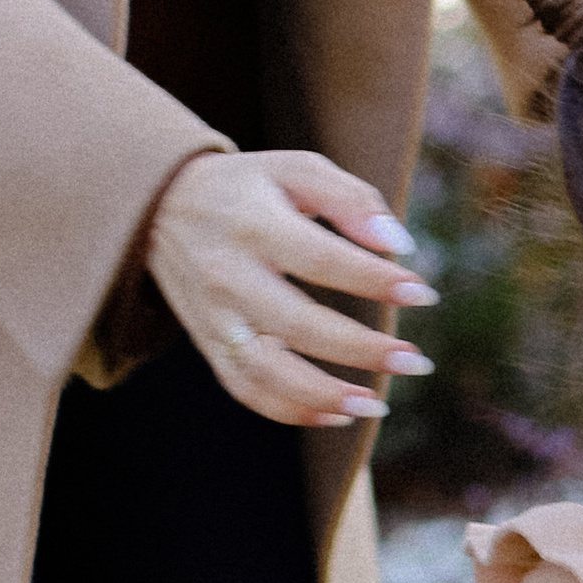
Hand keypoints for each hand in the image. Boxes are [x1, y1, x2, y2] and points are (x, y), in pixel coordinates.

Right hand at [145, 150, 437, 427]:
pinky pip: (245, 389)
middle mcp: (228, 274)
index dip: (374, 280)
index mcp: (253, 223)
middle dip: (362, 350)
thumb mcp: (296, 168)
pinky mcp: (208, 342)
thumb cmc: (248, 186)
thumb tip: (400, 246)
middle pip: (297, 324)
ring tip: (377, 404)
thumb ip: (351, 198)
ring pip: (266, 371)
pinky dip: (290, 410)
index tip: (423, 294)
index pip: (321, 259)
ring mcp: (215, 315)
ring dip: (324, 396)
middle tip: (416, 362)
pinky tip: (338, 414)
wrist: (159, 204)